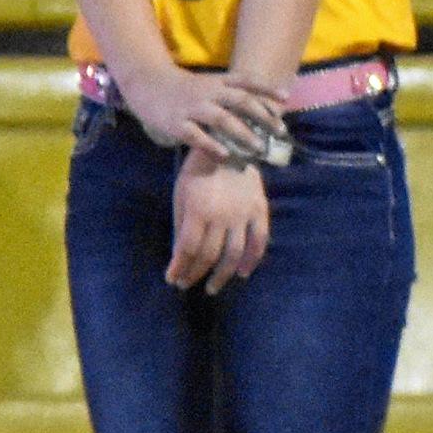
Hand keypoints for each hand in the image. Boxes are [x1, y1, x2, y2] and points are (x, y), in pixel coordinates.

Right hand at [121, 63, 288, 162]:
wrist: (147, 84)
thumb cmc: (183, 89)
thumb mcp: (208, 84)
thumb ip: (230, 94)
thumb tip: (261, 110)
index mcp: (217, 82)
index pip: (245, 81)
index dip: (266, 88)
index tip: (285, 98)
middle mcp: (208, 92)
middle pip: (239, 100)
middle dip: (262, 115)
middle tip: (280, 130)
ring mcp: (192, 107)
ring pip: (222, 119)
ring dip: (243, 133)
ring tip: (259, 147)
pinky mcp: (177, 123)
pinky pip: (196, 135)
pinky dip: (212, 145)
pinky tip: (226, 155)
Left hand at [167, 147, 268, 293]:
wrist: (229, 144)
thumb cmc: (198, 170)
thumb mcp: (181, 193)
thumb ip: (181, 224)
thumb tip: (179, 255)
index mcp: (198, 210)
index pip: (188, 249)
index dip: (180, 268)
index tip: (172, 279)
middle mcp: (222, 216)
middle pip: (209, 255)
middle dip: (195, 274)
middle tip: (187, 285)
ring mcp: (243, 215)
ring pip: (234, 255)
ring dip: (222, 275)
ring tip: (212, 288)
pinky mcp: (259, 211)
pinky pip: (259, 241)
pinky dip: (252, 260)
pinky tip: (242, 273)